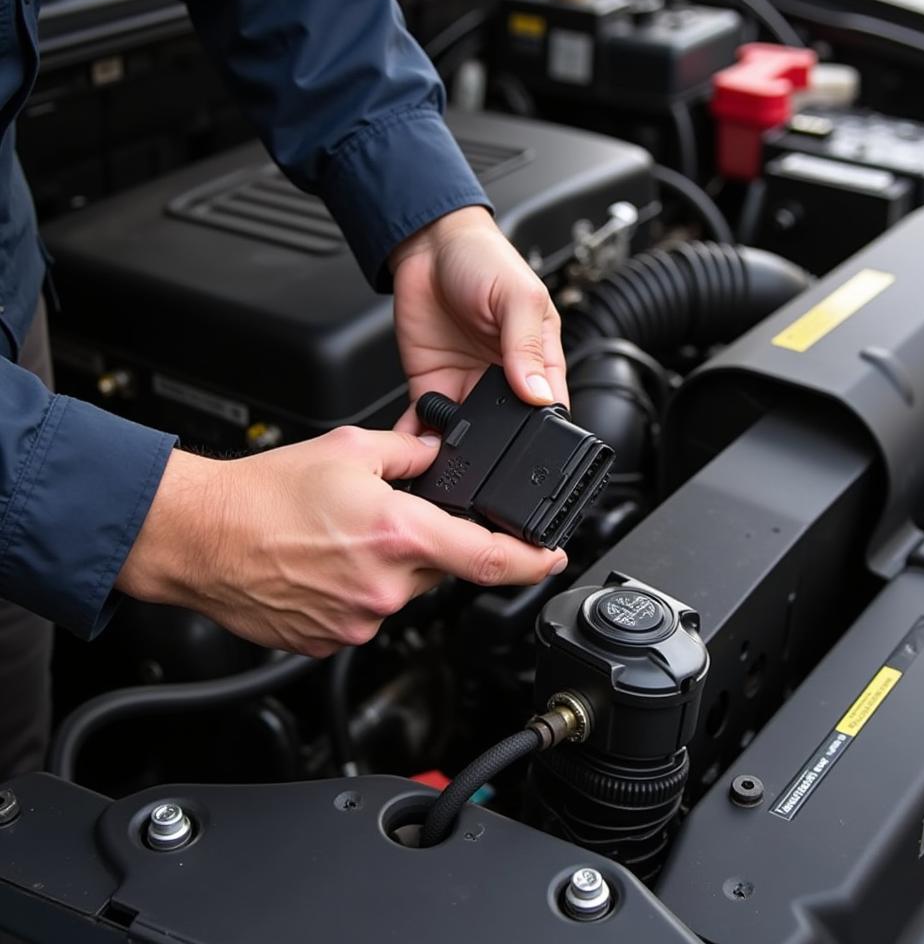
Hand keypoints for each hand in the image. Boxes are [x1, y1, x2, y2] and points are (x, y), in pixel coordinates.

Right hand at [116, 430, 566, 654]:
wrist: (202, 536)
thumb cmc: (263, 495)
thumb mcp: (349, 450)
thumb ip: (411, 452)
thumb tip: (439, 454)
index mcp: (398, 535)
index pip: (490, 559)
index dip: (532, 561)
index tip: (552, 558)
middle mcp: (384, 586)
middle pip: (439, 569)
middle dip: (426, 543)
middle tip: (383, 518)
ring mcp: (357, 620)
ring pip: (402, 592)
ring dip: (389, 566)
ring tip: (340, 539)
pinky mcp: (331, 641)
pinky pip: (367, 614)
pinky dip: (359, 590)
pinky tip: (325, 565)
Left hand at [389, 206, 567, 432]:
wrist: (428, 244)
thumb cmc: (483, 259)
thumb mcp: (518, 296)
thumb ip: (527, 346)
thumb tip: (537, 393)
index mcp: (538, 358)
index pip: (549, 405)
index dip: (543, 427)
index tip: (531, 440)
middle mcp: (504, 376)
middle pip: (508, 427)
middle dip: (498, 444)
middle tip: (486, 449)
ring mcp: (467, 382)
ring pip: (469, 433)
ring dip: (459, 446)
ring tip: (452, 452)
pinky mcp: (432, 384)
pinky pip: (429, 421)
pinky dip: (421, 436)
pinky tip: (420, 443)